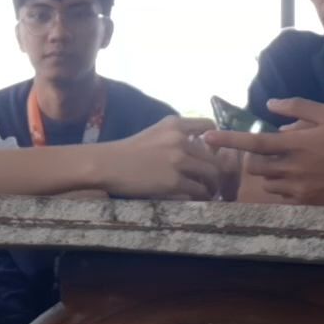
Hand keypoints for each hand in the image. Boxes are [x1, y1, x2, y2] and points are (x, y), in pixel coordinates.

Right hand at [98, 116, 224, 199]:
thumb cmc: (127, 152)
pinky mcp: (173, 181)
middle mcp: (179, 139)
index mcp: (174, 124)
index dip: (215, 142)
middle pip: (213, 156)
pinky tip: (198, 199)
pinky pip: (198, 190)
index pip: (209, 126)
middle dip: (217, 170)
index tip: (212, 153)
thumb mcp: (154, 134)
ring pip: (211, 173)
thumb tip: (198, 149)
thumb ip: (175, 137)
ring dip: (213, 185)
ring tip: (209, 192)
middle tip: (213, 181)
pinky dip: (202, 196)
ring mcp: (178, 160)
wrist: (107, 164)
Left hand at [204, 98, 323, 206]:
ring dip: (270, 171)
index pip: (253, 143)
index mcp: (295, 144)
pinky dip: (284, 185)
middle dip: (257, 156)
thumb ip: (298, 107)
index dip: (227, 140)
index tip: (206, 137)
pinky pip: (281, 194)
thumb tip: (271, 105)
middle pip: (255, 165)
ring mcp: (297, 189)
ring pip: (266, 182)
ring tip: (294, 162)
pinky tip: (304, 177)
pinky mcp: (305, 203)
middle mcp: (292, 169)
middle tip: (276, 148)